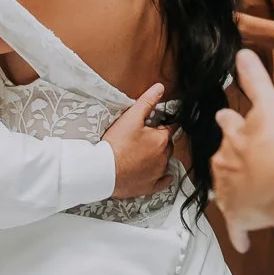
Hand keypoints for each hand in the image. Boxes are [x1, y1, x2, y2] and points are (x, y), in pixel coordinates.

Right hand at [104, 83, 173, 198]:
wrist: (104, 171)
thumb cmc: (116, 144)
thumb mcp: (131, 118)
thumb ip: (147, 101)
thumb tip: (160, 88)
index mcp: (161, 139)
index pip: (169, 128)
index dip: (161, 124)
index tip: (156, 123)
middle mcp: (164, 157)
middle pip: (167, 145)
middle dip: (159, 140)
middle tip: (144, 137)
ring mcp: (157, 173)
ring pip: (165, 162)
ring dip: (159, 157)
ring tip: (145, 153)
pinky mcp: (150, 186)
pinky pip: (162, 182)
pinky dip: (163, 178)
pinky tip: (162, 175)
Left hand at [212, 50, 273, 252]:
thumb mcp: (268, 102)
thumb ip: (255, 78)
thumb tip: (241, 52)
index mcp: (235, 136)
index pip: (228, 123)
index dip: (229, 121)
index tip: (227, 119)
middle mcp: (227, 163)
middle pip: (222, 158)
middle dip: (228, 157)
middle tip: (236, 159)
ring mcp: (232, 191)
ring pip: (226, 191)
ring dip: (232, 192)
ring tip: (239, 193)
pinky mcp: (240, 216)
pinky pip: (239, 227)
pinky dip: (241, 234)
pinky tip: (242, 244)